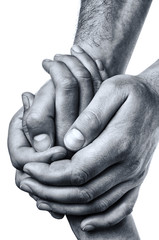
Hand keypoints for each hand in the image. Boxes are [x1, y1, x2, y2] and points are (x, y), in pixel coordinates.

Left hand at [15, 47, 141, 229]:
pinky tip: (84, 223)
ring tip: (41, 198)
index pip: (78, 170)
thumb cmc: (132, 92)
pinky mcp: (136, 178)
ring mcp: (134, 174)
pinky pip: (120, 208)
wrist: (157, 102)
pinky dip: (101, 219)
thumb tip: (69, 143)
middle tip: (26, 184)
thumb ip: (91, 118)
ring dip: (66, 205)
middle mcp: (128, 164)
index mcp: (119, 142)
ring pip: (96, 203)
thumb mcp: (112, 91)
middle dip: (50, 192)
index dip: (50, 174)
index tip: (29, 169)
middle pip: (83, 191)